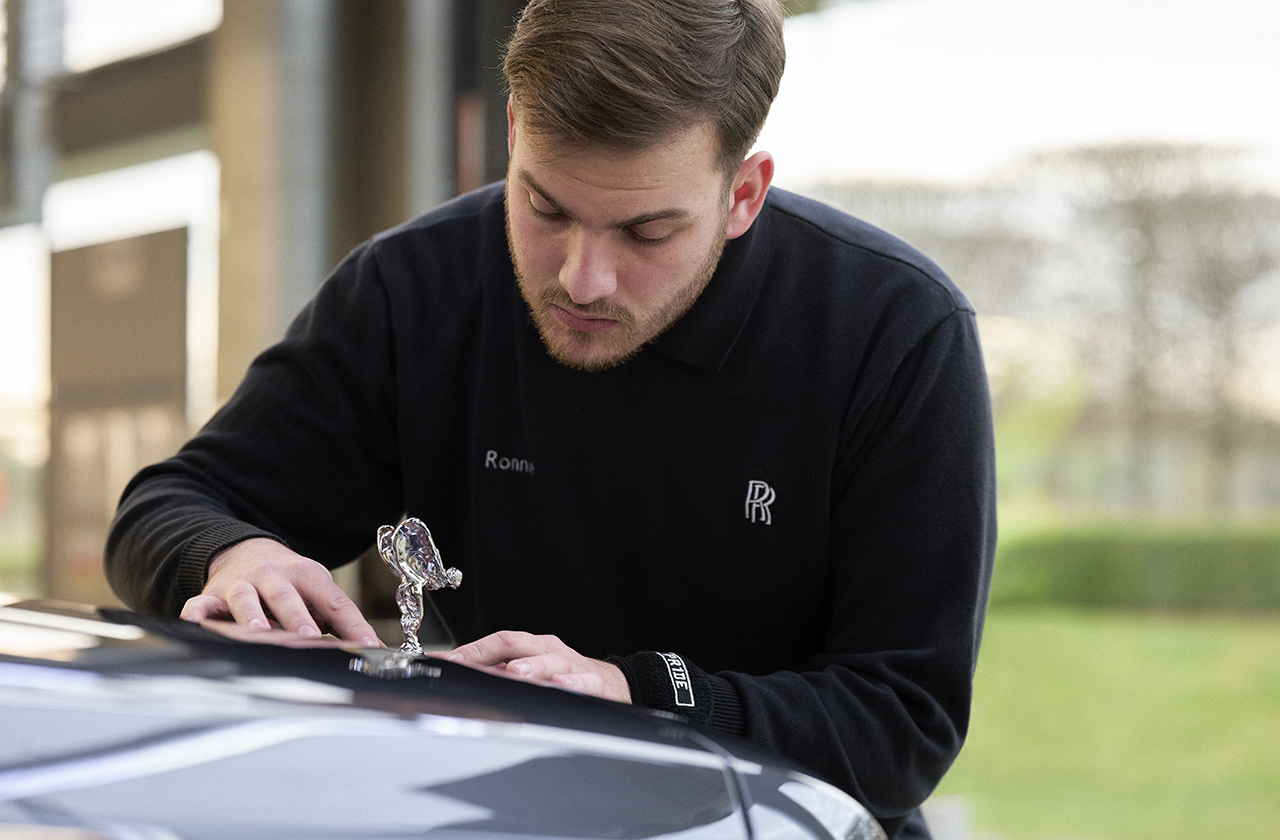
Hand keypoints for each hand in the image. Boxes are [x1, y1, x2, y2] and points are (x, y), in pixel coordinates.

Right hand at [179, 538, 382, 646]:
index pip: (333, 601)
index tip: (366, 646)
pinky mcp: (213, 596)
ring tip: (260, 634)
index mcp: (307, 575)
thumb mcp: (318, 591)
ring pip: (245, 600)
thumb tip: (373, 649)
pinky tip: (195, 624)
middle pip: (287, 597)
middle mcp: (273, 576)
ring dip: (253, 616)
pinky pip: (200, 604)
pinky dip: (196, 615)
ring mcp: (241, 585)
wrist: (245, 551)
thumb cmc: (290, 582)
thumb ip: (343, 621)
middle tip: (308, 636)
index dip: (351, 624)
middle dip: (297, 617)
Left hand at [439, 630, 631, 702]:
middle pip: (518, 645)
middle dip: (490, 653)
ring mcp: (571, 665)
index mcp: (531, 646)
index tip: (447, 660)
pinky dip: (572, 684)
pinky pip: (584, 682)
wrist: (612, 683)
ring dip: (532, 667)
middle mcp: (548, 651)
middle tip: (467, 663)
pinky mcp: (594, 684)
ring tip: (516, 673)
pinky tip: (561, 686)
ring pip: (550, 662)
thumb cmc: (563, 675)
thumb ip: (498, 671)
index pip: (497, 642)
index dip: (471, 650)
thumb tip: (459, 675)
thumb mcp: (532, 669)